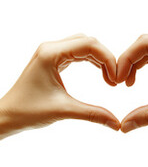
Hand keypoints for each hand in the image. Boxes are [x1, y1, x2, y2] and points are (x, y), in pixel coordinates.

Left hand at [0, 34, 120, 138]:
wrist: (6, 116)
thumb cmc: (27, 112)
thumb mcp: (64, 111)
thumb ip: (93, 114)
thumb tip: (117, 124)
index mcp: (50, 54)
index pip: (89, 45)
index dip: (108, 59)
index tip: (116, 80)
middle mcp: (50, 48)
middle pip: (88, 41)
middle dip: (106, 58)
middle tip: (115, 80)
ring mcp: (50, 53)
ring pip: (84, 45)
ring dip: (100, 59)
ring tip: (109, 78)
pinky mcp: (52, 60)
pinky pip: (77, 53)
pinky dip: (91, 61)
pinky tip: (100, 75)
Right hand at [115, 34, 147, 131]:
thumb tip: (123, 125)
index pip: (145, 43)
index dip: (126, 59)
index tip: (116, 79)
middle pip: (145, 45)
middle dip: (128, 61)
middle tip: (117, 82)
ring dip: (135, 65)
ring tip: (125, 83)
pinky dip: (144, 68)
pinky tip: (135, 82)